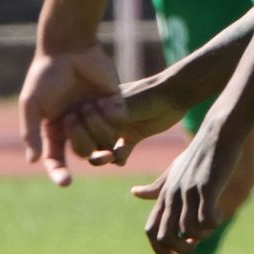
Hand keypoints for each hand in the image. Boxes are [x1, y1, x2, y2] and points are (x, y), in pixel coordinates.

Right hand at [19, 44, 120, 185]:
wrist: (70, 48)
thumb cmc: (45, 75)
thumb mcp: (30, 104)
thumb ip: (30, 133)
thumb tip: (33, 161)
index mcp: (54, 130)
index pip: (56, 160)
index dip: (60, 173)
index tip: (66, 183)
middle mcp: (77, 128)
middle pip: (84, 152)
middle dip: (81, 137)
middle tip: (74, 115)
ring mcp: (96, 117)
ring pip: (104, 140)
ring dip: (96, 125)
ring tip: (89, 104)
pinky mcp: (115, 104)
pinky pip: (118, 123)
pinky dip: (110, 114)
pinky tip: (102, 99)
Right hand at [57, 71, 193, 169]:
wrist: (175, 93)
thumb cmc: (149, 94)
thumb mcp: (128, 103)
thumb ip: (112, 113)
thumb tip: (94, 117)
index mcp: (95, 105)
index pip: (78, 124)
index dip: (79, 134)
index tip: (92, 139)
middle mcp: (102, 118)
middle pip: (88, 139)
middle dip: (94, 148)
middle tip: (104, 154)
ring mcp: (116, 129)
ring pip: (102, 148)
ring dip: (105, 155)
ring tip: (112, 158)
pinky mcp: (130, 137)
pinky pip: (120, 152)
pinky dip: (119, 158)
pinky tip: (122, 160)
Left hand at [134, 120, 242, 253]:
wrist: (217, 134)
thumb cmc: (198, 154)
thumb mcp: (173, 171)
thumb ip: (156, 187)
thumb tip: (134, 193)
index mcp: (163, 196)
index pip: (150, 231)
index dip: (159, 250)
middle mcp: (171, 196)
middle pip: (164, 236)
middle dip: (180, 249)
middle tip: (195, 244)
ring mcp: (187, 192)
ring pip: (188, 230)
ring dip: (202, 234)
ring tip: (212, 221)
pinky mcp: (206, 187)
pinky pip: (206, 219)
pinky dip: (213, 223)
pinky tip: (219, 213)